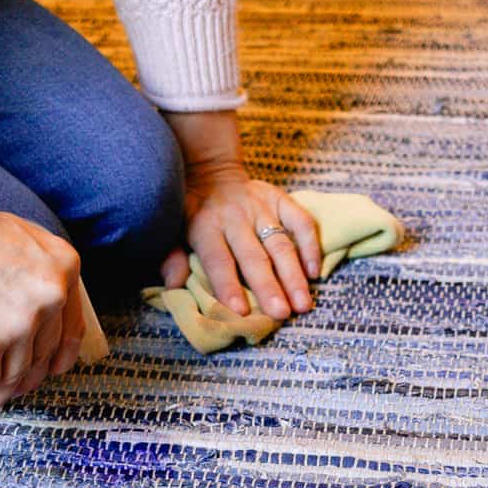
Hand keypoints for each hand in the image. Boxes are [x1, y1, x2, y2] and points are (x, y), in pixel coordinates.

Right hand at [0, 161, 83, 412]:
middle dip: (24, 377)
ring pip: (15, 372)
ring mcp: (22, 321)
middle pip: (43, 354)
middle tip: (9, 387)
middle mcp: (51, 296)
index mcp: (63, 268)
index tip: (50, 370)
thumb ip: (36, 279)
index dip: (57, 356)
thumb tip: (34, 324)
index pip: (70, 328)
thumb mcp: (18, 243)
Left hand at [161, 111, 321, 319]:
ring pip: (280, 244)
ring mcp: (261, 207)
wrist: (211, 173)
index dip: (228, 285)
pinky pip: (301, 222)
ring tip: (303, 303)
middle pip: (253, 256)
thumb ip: (173, 257)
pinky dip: (310, 246)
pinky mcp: (281, 199)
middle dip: (268, 286)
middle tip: (281, 313)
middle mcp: (235, 218)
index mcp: (205, 227)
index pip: (217, 260)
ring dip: (293, 274)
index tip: (240, 311)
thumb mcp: (172, 230)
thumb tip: (173, 285)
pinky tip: (315, 272)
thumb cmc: (191, 213)